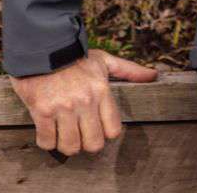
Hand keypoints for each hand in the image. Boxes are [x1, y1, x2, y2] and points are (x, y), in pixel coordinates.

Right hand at [9, 49, 158, 157]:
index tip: (99, 128)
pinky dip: (47, 141)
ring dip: (67, 145)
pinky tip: (49, 129)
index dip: (107, 133)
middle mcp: (85, 101)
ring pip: (70, 147)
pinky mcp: (42, 112)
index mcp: (102, 90)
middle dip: (88, 143)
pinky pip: (46, 142)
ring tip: (65, 133)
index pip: (113, 130)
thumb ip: (130, 70)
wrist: (45, 49)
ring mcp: (63, 107)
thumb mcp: (105, 60)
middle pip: (93, 144)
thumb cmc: (77, 58)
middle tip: (82, 135)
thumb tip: (154, 75)